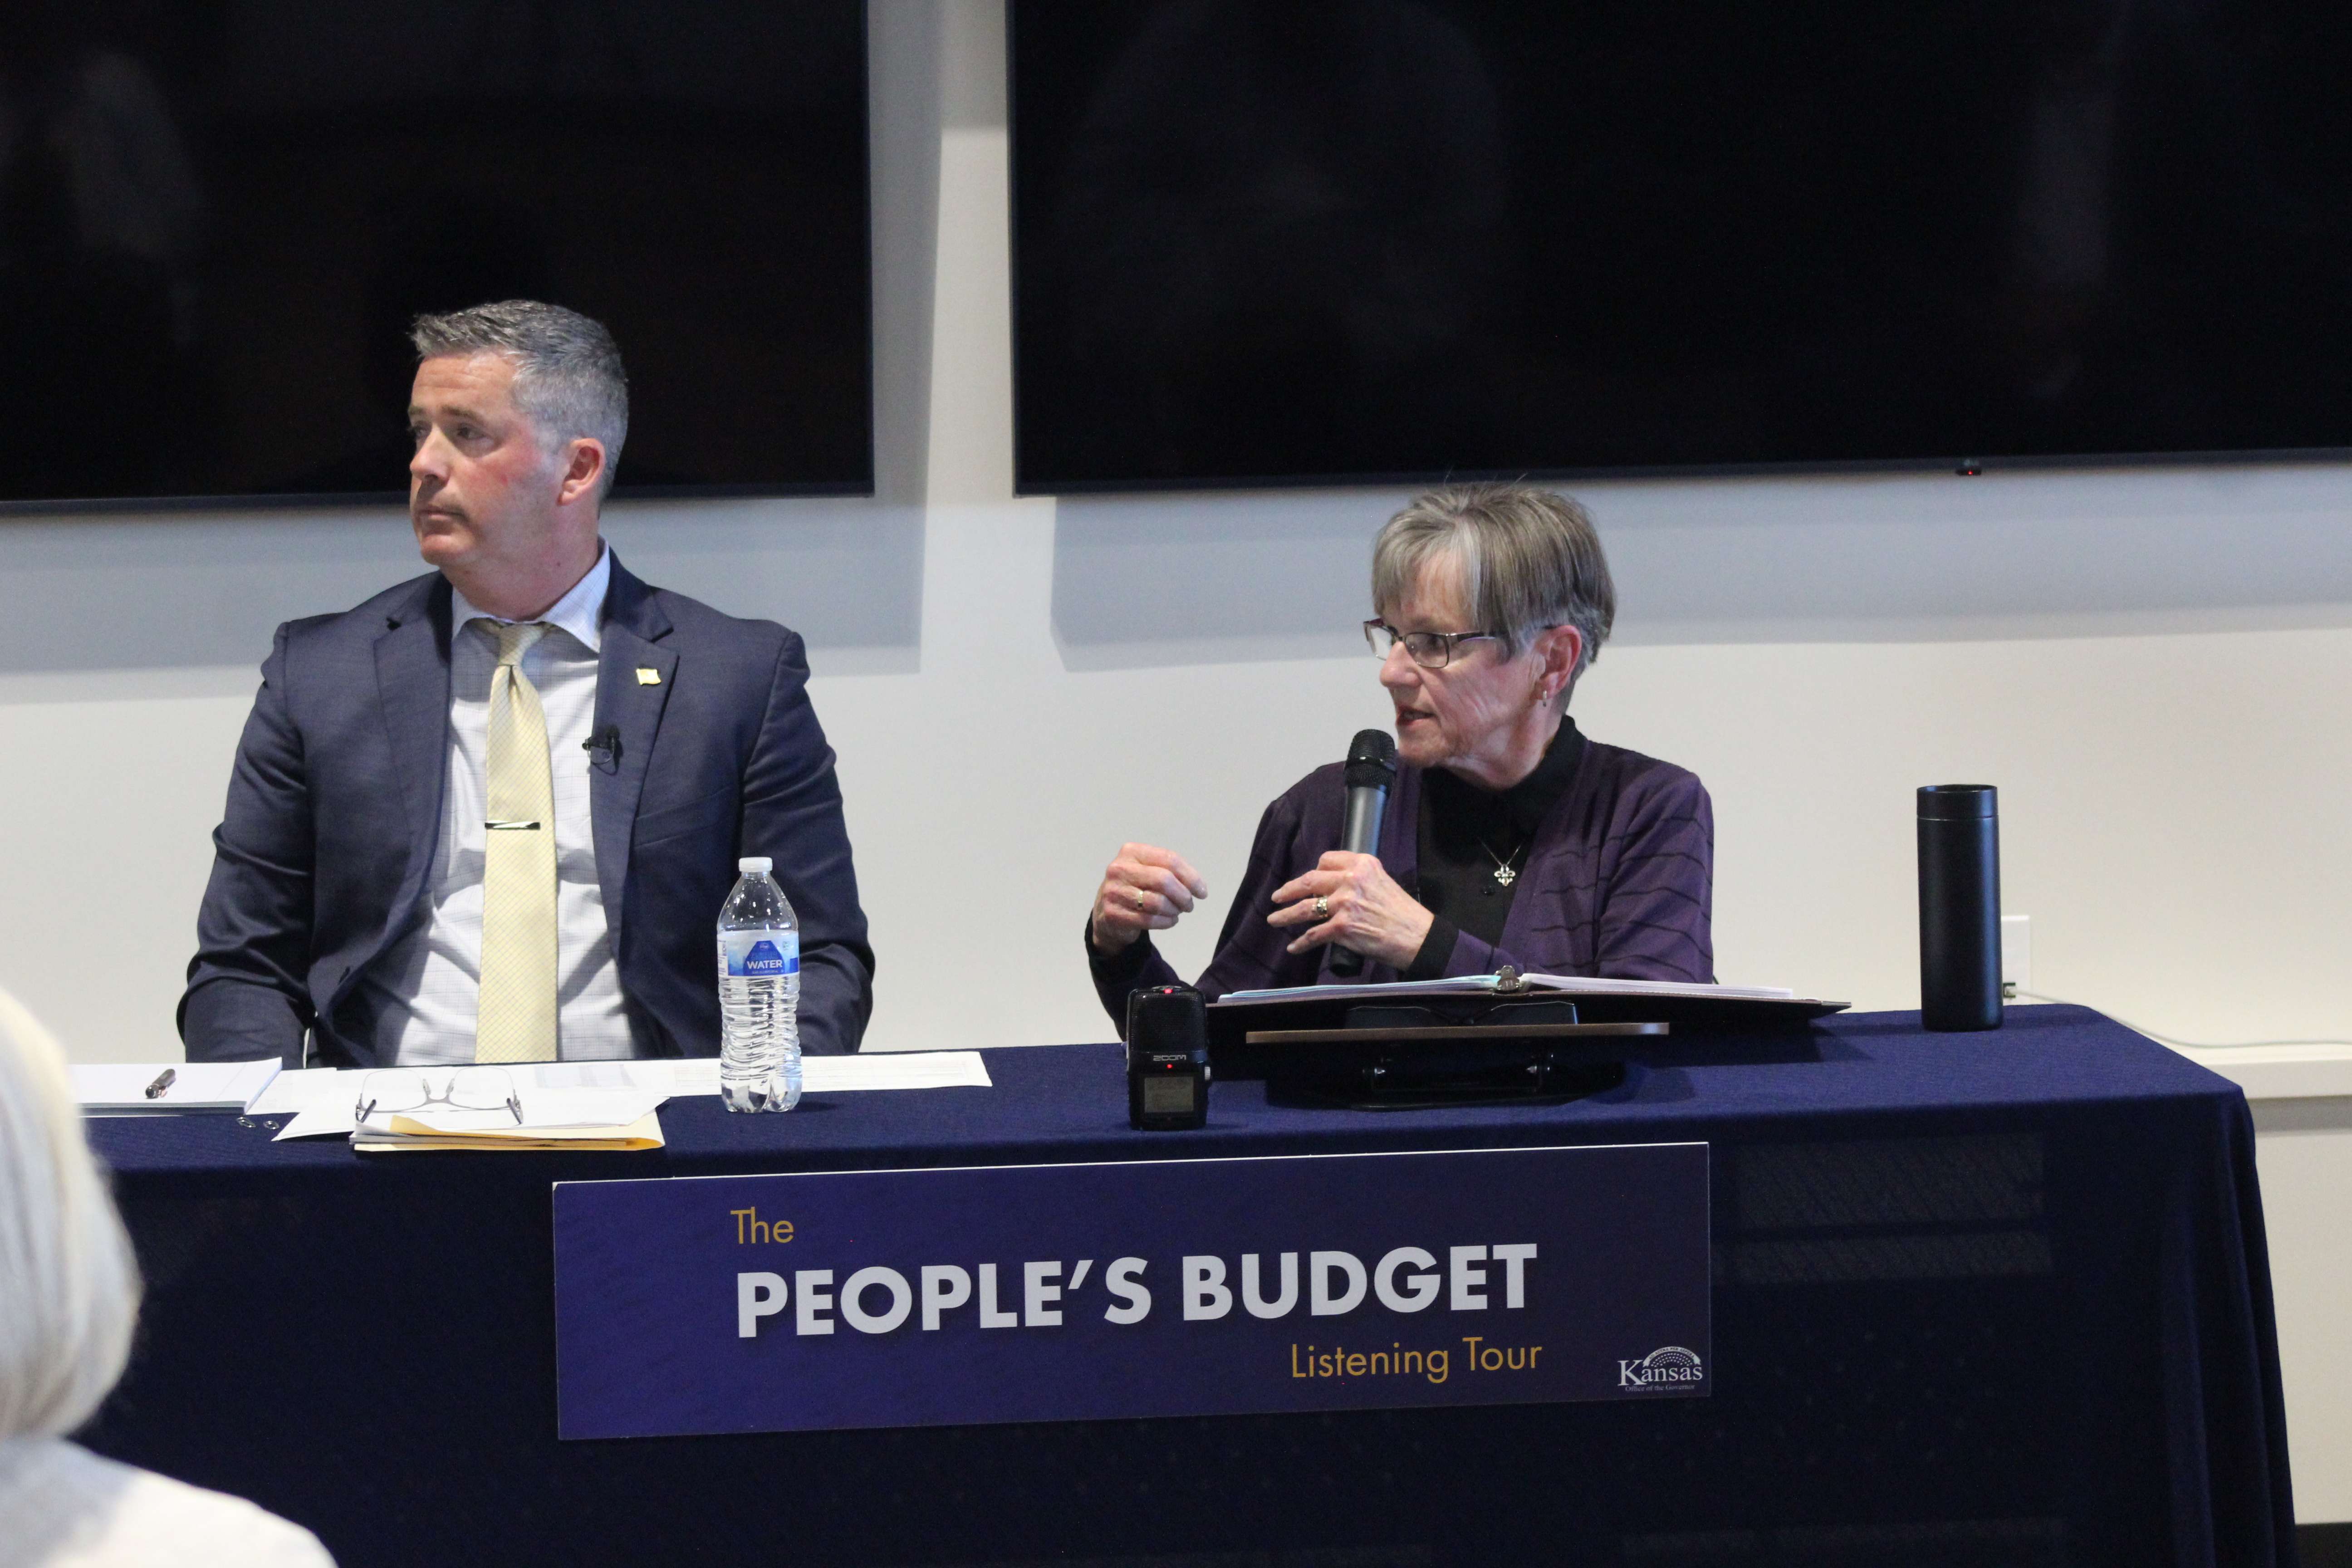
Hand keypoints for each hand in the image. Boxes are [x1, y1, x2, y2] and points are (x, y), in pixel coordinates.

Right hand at [1090, 844, 1208, 955]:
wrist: (1106, 912)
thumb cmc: (1135, 888)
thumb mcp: (1150, 871)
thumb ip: (1173, 873)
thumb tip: (1199, 888)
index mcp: (1131, 851)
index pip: (1169, 859)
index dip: (1191, 877)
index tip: (1202, 892)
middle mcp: (1119, 868)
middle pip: (1163, 880)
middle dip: (1183, 895)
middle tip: (1189, 905)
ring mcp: (1113, 891)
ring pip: (1157, 902)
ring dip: (1174, 910)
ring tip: (1177, 912)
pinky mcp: (1112, 913)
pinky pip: (1149, 920)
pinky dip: (1166, 922)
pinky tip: (1169, 920)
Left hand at [1266, 852, 1434, 969]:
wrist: (1417, 936)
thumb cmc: (1402, 912)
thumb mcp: (1381, 881)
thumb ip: (1359, 879)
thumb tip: (1334, 886)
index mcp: (1362, 864)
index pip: (1326, 860)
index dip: (1313, 871)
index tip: (1306, 880)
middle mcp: (1351, 880)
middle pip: (1309, 881)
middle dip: (1288, 890)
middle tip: (1277, 897)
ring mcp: (1344, 903)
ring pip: (1305, 908)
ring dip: (1285, 915)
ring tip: (1274, 919)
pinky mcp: (1342, 927)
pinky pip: (1313, 935)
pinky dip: (1301, 943)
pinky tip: (1294, 947)